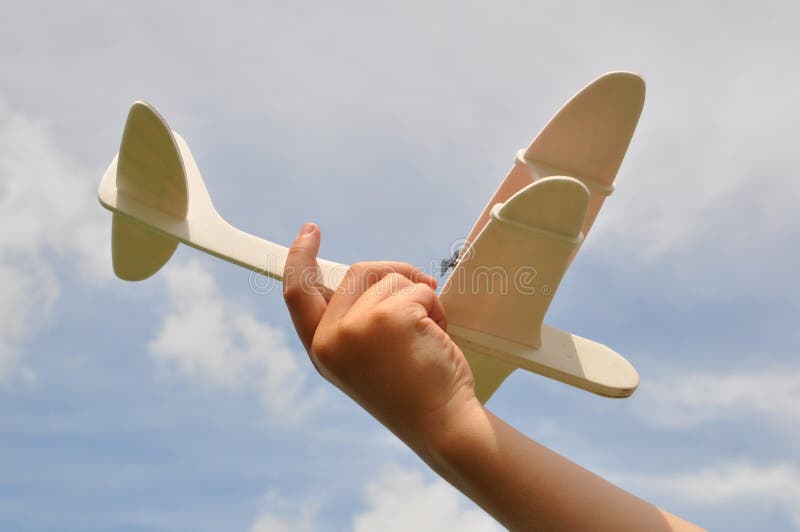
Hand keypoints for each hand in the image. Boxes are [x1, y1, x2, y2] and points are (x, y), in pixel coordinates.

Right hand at [282, 223, 478, 448]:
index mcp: (320, 349)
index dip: (299, 258)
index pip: (297, 292)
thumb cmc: (413, 391)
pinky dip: (434, 306)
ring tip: (428, 334)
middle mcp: (331, 338)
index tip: (309, 232)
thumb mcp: (366, 357)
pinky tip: (437, 336)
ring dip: (420, 296)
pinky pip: (416, 287)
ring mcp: (356, 326)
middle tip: (423, 293)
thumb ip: (354, 320)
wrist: (441, 424)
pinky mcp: (388, 317)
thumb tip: (369, 277)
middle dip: (396, 275)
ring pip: (391, 277)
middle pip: (358, 272)